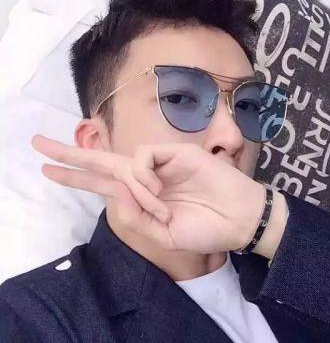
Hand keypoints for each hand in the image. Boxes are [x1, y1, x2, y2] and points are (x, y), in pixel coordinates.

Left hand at [32, 135, 268, 253]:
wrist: (240, 219)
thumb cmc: (206, 229)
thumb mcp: (164, 236)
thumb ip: (135, 216)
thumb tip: (115, 190)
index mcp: (144, 196)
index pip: (103, 183)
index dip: (76, 176)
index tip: (49, 170)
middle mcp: (149, 176)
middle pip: (102, 161)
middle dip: (71, 155)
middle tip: (37, 145)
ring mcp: (162, 162)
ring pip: (124, 164)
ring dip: (135, 190)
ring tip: (160, 209)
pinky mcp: (176, 152)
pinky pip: (143, 158)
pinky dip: (144, 178)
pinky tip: (159, 191)